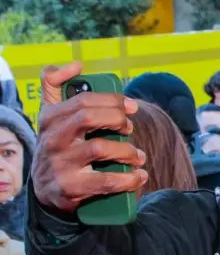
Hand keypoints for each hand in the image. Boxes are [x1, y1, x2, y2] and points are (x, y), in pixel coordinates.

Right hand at [33, 63, 147, 214]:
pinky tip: (139, 176)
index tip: (131, 106)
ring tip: (138, 156)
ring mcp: (60, 164)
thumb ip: (56, 86)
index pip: (83, 99)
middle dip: (117, 119)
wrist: (46, 190)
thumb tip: (76, 65)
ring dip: (127, 151)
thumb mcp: (52, 117)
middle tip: (130, 128)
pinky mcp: (70, 188)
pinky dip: (129, 178)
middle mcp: (52, 139)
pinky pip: (106, 181)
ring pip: (100, 148)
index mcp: (51, 118)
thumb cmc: (60, 146)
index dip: (112, 100)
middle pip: (88, 117)